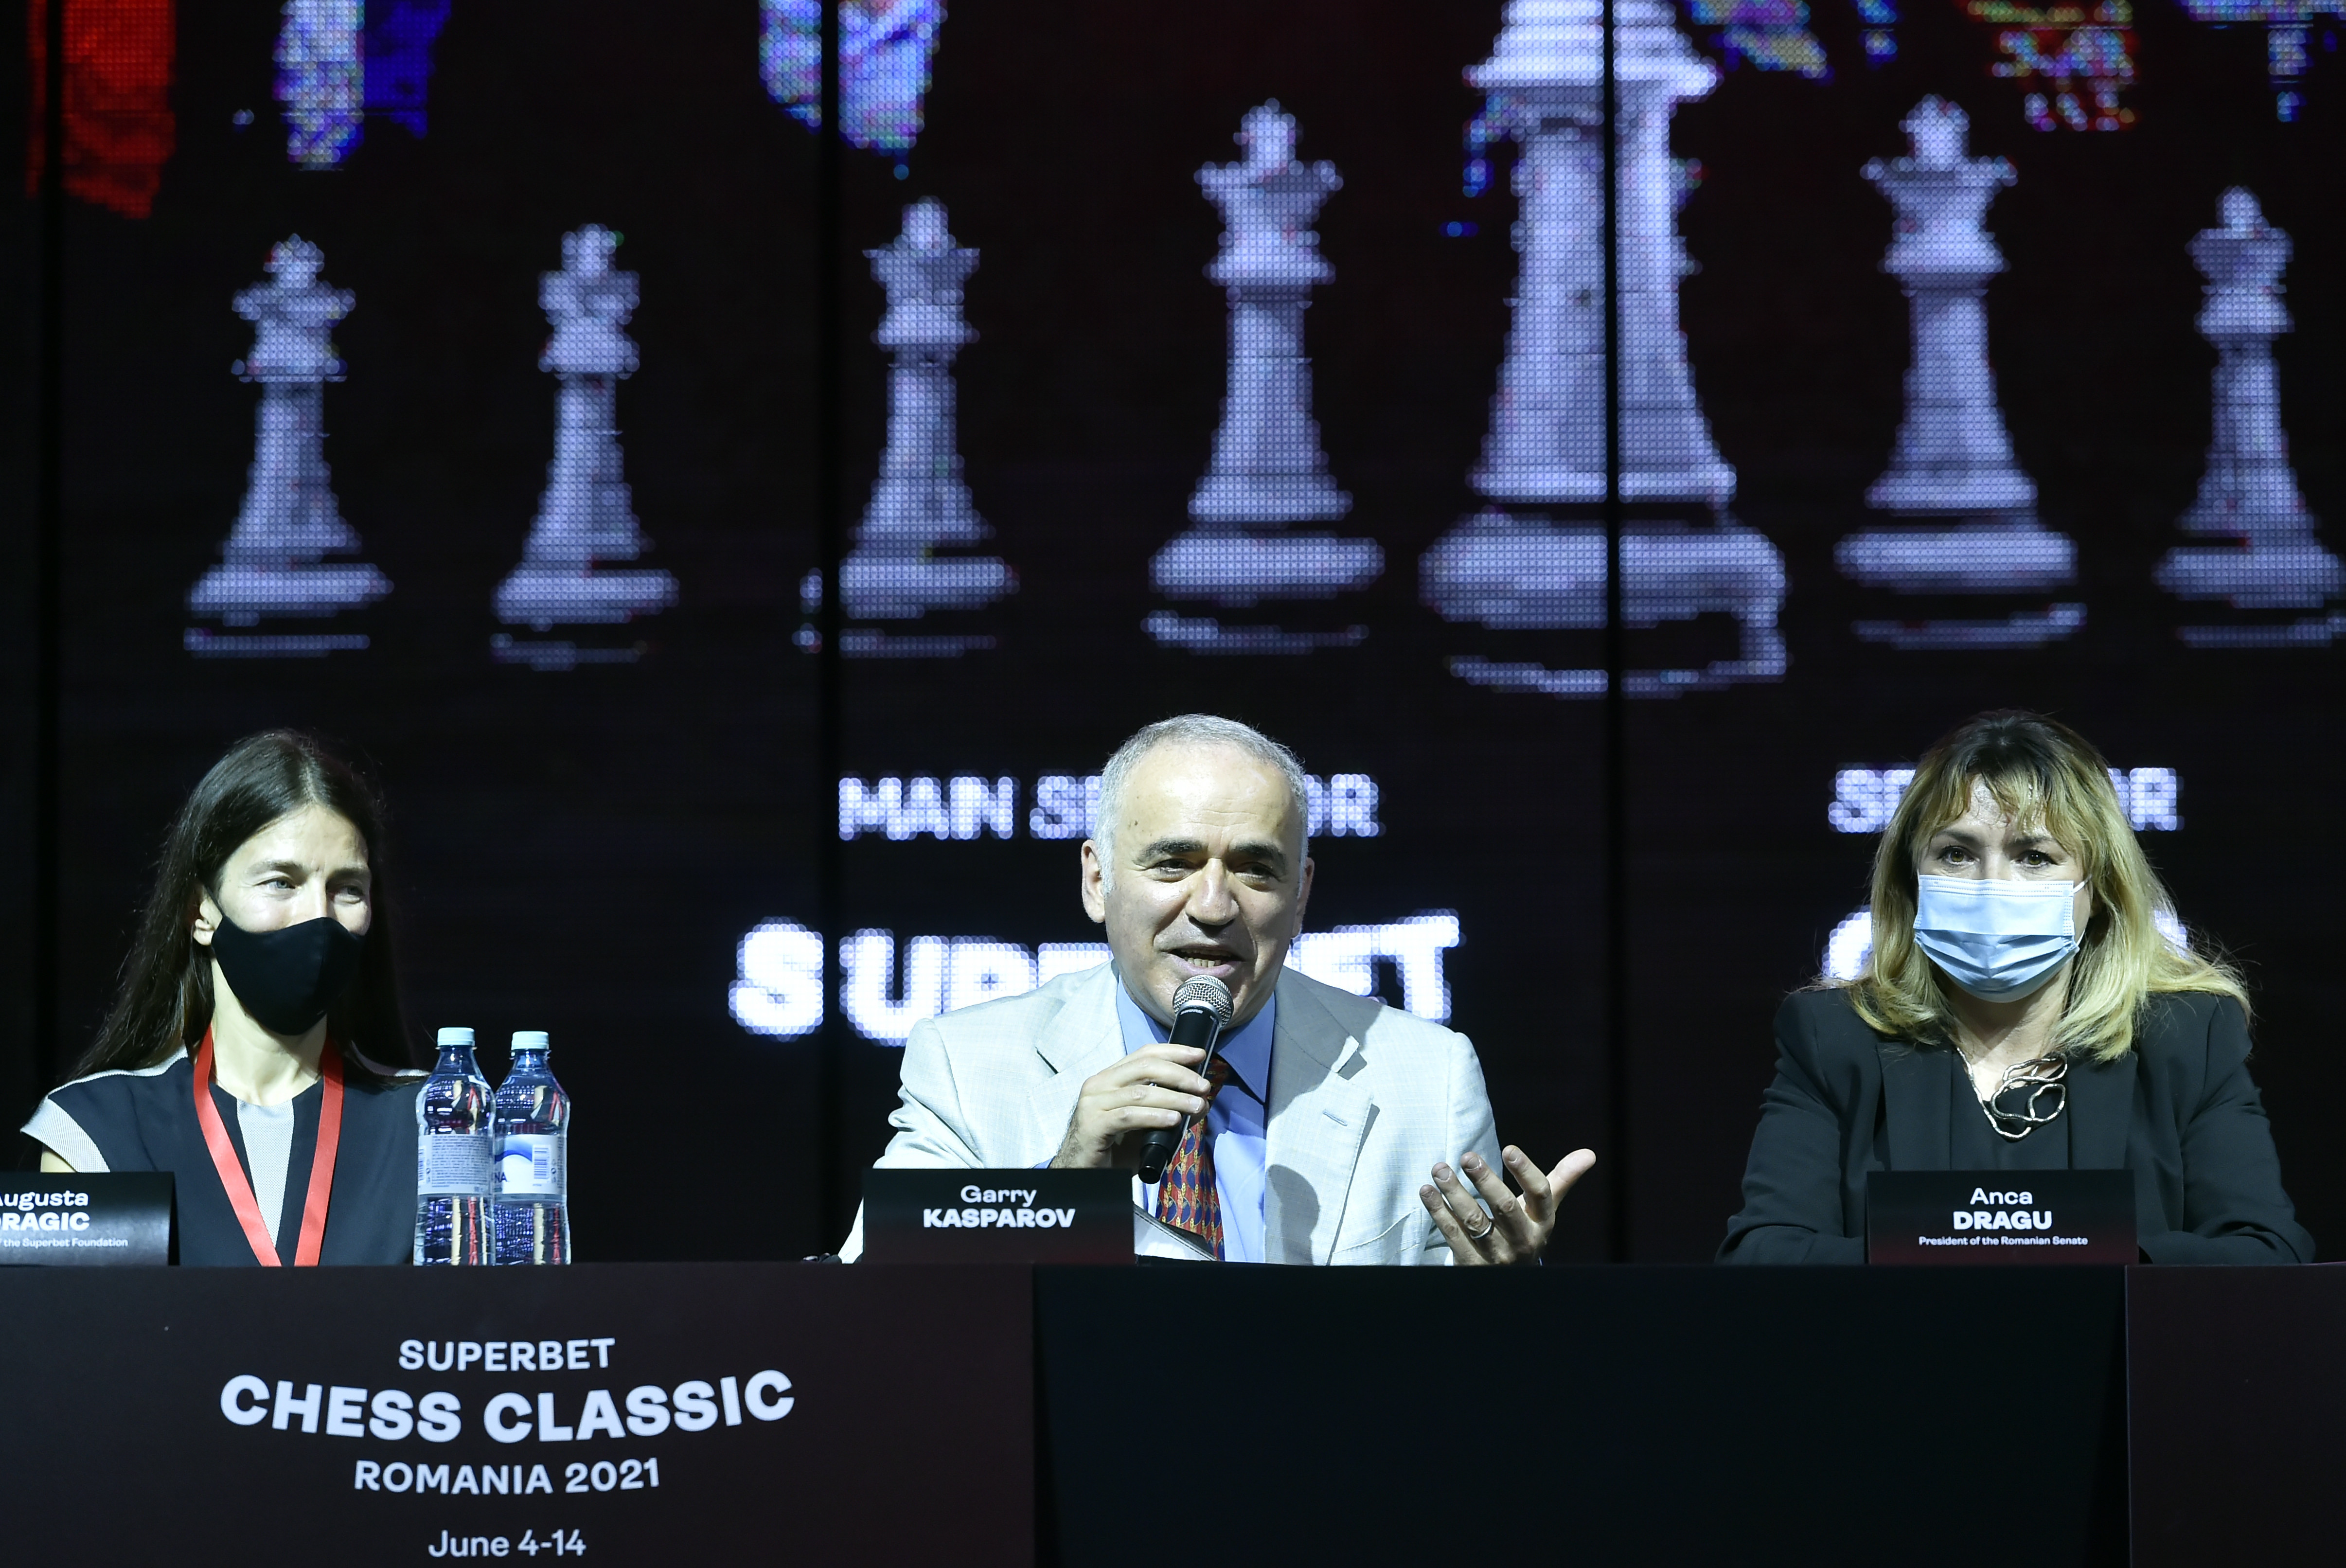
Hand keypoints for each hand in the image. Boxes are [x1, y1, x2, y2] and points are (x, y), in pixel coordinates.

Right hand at [1050, 1044, 1215, 1168]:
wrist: (1082, 1173)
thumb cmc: (1114, 1148)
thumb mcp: (1145, 1126)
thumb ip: (1168, 1111)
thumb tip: (1202, 1102)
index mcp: (1110, 1078)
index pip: (1144, 1054)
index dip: (1174, 1052)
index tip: (1199, 1055)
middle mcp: (1099, 1084)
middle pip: (1144, 1068)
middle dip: (1179, 1074)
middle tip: (1203, 1086)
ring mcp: (1093, 1104)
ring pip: (1140, 1092)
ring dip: (1174, 1098)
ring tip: (1197, 1106)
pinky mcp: (1092, 1125)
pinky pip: (1128, 1116)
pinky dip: (1154, 1117)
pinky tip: (1173, 1120)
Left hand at [1419, 1146, 1595, 1265]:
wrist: (1510, 1278)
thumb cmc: (1525, 1231)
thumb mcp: (1543, 1210)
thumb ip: (1562, 1179)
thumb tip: (1589, 1153)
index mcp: (1542, 1222)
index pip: (1540, 1195)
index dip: (1526, 1172)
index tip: (1508, 1149)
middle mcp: (1522, 1240)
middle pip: (1505, 1208)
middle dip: (1485, 1180)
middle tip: (1467, 1156)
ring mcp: (1497, 1256)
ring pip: (1474, 1222)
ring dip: (1454, 1193)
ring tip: (1439, 1169)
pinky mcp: (1472, 1265)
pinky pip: (1453, 1235)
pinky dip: (1438, 1212)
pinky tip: (1427, 1191)